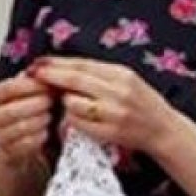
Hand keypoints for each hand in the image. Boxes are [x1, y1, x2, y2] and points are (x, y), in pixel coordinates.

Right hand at [0, 71, 53, 166]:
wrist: (16, 136)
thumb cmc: (24, 105)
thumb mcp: (24, 89)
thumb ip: (32, 78)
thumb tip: (44, 68)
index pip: (9, 87)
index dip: (32, 86)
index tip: (48, 84)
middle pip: (14, 110)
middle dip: (37, 104)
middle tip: (51, 101)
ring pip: (22, 127)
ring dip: (41, 120)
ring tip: (49, 115)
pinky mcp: (8, 152)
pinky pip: (28, 143)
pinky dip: (41, 135)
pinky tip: (45, 130)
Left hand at [29, 55, 184, 153]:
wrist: (163, 129)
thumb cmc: (142, 102)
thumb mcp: (127, 79)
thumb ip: (100, 73)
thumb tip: (66, 67)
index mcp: (121, 74)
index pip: (82, 65)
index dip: (58, 63)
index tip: (40, 62)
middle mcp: (118, 91)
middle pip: (75, 80)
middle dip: (50, 77)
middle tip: (32, 75)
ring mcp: (114, 113)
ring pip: (73, 103)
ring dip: (62, 102)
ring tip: (62, 102)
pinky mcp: (110, 133)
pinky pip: (78, 124)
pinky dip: (70, 121)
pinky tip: (71, 119)